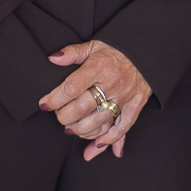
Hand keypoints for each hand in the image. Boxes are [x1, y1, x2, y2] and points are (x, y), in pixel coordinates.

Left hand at [41, 41, 151, 161]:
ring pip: (100, 121)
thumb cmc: (116, 51)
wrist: (146, 53)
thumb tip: (52, 58)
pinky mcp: (135, 106)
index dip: (55, 99)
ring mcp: (124, 96)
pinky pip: (123, 127)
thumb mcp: (94, 46)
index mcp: (98, 67)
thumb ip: (73, 53)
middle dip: (65, 117)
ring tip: (71, 129)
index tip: (44, 105)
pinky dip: (110, 140)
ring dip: (81, 130)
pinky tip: (97, 145)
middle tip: (59, 117)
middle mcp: (111, 83)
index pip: (71, 87)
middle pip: (82, 107)